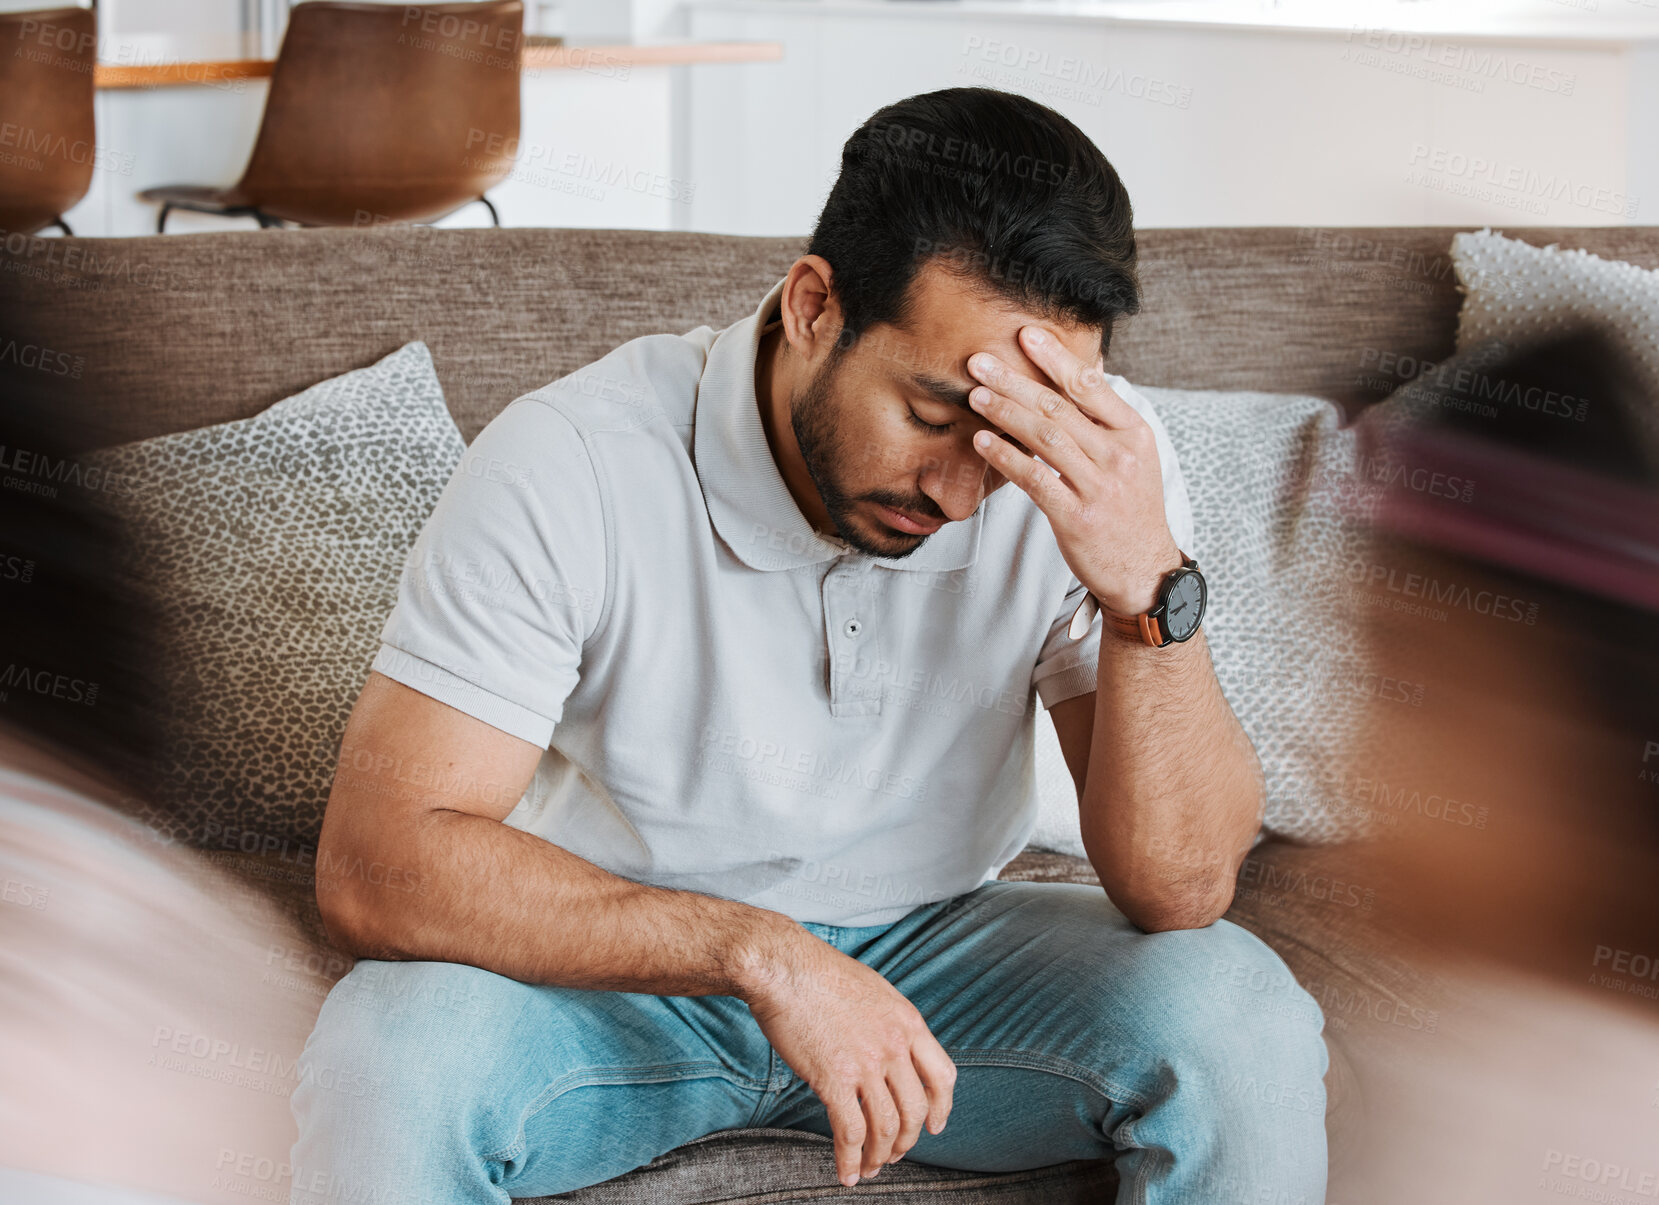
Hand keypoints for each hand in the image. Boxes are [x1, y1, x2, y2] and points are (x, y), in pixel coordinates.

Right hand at [742, 928, 955, 1185]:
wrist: (783, 967)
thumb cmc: (819, 974)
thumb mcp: (874, 990)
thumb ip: (889, 1022)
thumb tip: (891, 1050)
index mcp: (908, 1021)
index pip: (942, 1075)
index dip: (942, 1108)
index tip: (935, 1126)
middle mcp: (894, 1045)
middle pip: (916, 1110)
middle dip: (907, 1140)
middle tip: (894, 1154)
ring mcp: (866, 1064)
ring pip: (886, 1127)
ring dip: (880, 1155)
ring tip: (868, 1168)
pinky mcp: (833, 1079)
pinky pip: (850, 1132)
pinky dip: (850, 1159)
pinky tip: (845, 1171)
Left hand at [965, 326, 1180, 615]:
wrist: (1144, 571)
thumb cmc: (1130, 510)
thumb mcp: (1133, 459)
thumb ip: (1105, 421)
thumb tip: (1078, 375)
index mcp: (1134, 434)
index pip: (1090, 385)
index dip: (1055, 358)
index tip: (1025, 336)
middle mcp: (1119, 456)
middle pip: (1059, 407)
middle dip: (1015, 380)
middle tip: (980, 361)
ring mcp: (1099, 487)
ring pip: (1044, 437)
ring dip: (1005, 412)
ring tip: (975, 395)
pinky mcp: (1077, 517)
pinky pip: (1035, 478)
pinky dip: (1006, 456)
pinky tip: (983, 441)